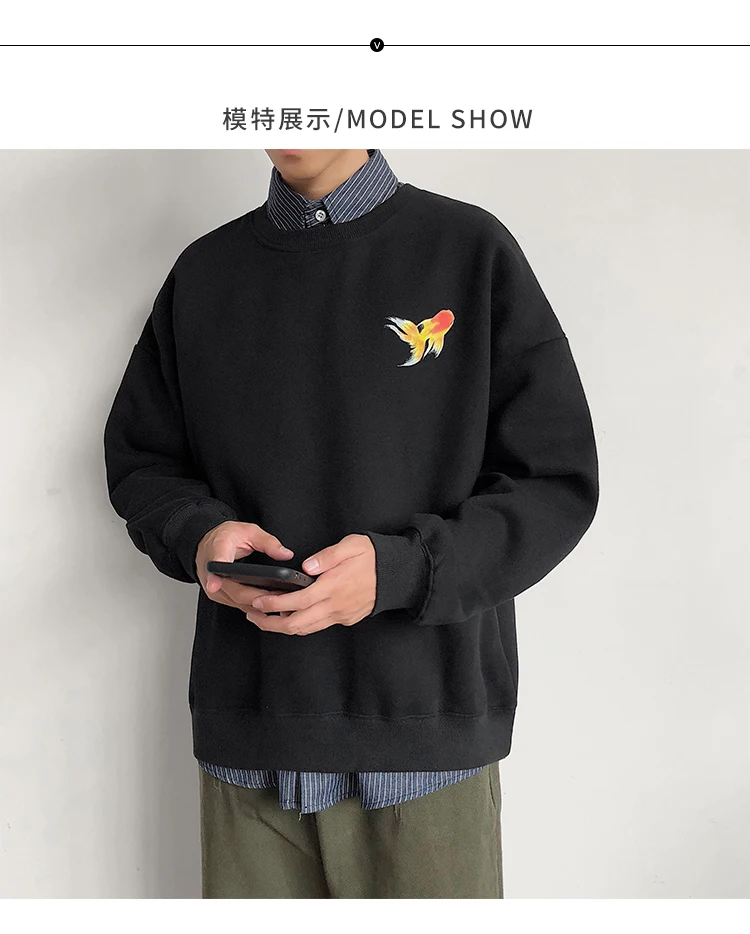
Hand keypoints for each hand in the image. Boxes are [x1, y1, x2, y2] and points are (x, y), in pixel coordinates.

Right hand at [196, 521, 295, 623]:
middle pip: (234, 591)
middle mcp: (211, 573)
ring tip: (280, 600)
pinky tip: (269, 604)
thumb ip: (268, 542)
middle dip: (258, 597)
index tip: (214, 586)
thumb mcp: (249, 531)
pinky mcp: (221, 596)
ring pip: (237, 602)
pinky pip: (238, 605)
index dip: (214, 578)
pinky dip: (254, 606)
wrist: (209, 544)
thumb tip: (285, 554)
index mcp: (218, 551)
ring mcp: (215, 588)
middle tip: (279, 596)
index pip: (214, 566)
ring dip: (258, 604)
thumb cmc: (226, 537)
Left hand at [248, 533, 375, 635]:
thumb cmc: (374, 556)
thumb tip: (307, 567)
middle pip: (296, 624)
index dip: (275, 603)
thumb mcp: (352, 545)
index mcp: (333, 587)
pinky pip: (318, 626)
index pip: (297, 600)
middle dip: (270, 623)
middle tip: (253, 615)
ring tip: (265, 618)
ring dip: (283, 626)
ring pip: (306, 629)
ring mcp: (341, 615)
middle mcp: (335, 606)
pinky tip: (291, 615)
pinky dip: (300, 624)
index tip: (259, 601)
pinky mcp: (345, 619)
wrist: (398, 575)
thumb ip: (328, 556)